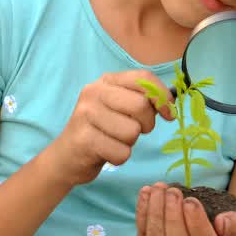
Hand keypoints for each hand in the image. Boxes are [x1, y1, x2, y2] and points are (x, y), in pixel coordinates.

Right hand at [47, 71, 174, 186]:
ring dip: (129, 143)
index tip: (168, 114)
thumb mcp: (119, 109)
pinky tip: (106, 153)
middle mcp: (94, 92)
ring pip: (132, 131)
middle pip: (140, 105)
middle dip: (146, 124)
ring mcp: (86, 115)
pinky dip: (119, 157)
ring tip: (114, 141)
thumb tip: (168, 104)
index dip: (162, 96)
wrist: (67, 157)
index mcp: (106, 81)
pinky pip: (122, 152)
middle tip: (134, 131)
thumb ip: (142, 101)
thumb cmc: (101, 131)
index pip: (143, 78)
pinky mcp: (84, 139)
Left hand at [136, 183, 235, 235]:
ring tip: (159, 188)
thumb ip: (235, 222)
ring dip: (155, 214)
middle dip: (173, 219)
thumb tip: (221, 223)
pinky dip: (142, 214)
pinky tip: (146, 192)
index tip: (191, 201)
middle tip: (173, 192)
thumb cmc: (223, 226)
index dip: (197, 225)